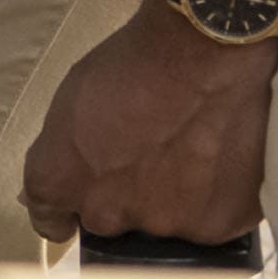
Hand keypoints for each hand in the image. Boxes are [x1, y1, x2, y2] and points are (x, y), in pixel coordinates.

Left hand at [19, 1, 277, 247]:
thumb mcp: (72, 101)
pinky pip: (214, 220)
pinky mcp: (216, 226)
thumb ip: (65, 151)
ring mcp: (163, 224)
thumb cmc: (132, 63)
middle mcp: (105, 213)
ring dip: (177, 197)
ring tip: (197, 148)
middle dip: (125, 195)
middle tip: (153, 153)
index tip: (86, 195)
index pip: (51, 220)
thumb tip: (60, 178)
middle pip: (111, 219)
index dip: (68, 210)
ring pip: (167, 222)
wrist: (203, 53)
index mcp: (58, 182)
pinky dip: (219, 198)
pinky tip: (226, 158)